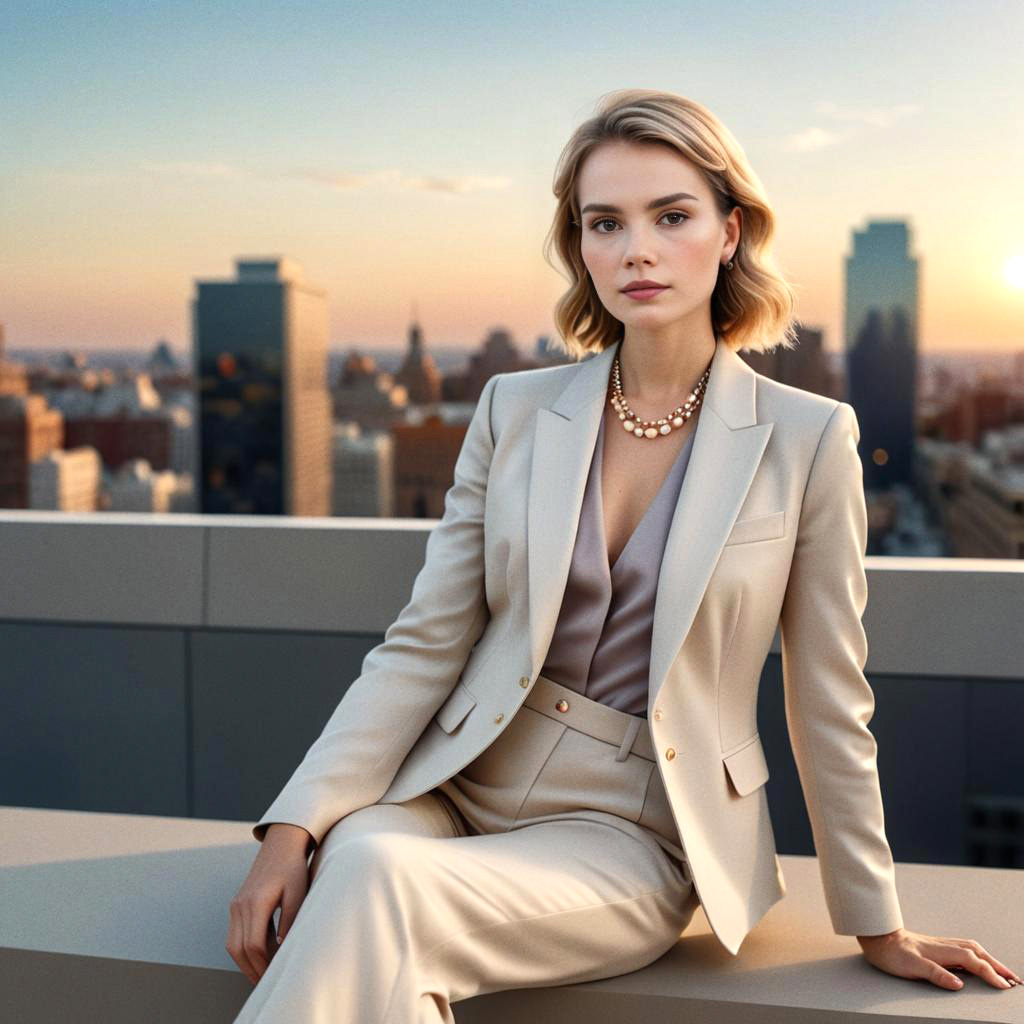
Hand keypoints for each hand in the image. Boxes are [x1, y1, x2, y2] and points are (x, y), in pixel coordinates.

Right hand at [226, 824, 313, 984]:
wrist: (281, 844)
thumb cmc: (293, 868)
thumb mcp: (298, 893)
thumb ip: (290, 920)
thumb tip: (282, 947)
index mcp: (256, 902)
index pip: (254, 944)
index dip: (263, 964)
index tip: (274, 974)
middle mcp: (240, 904)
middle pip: (238, 949)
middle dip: (251, 968)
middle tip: (266, 981)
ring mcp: (236, 904)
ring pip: (232, 944)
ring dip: (245, 961)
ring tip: (262, 973)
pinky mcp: (237, 904)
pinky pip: (234, 933)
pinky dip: (243, 948)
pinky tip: (259, 954)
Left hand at [857, 928, 1021, 989]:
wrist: (877, 936)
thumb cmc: (892, 953)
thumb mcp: (911, 966)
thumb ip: (936, 974)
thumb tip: (959, 984)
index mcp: (941, 951)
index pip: (973, 962)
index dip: (990, 974)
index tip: (1005, 986)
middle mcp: (944, 946)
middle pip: (978, 953)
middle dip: (998, 966)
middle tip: (1015, 980)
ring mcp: (941, 945)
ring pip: (972, 949)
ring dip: (990, 960)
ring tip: (1004, 972)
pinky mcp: (936, 946)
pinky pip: (964, 949)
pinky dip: (978, 956)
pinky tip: (979, 962)